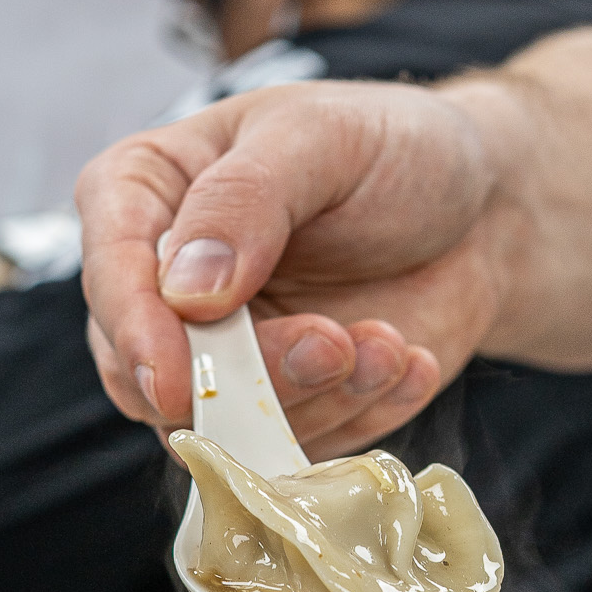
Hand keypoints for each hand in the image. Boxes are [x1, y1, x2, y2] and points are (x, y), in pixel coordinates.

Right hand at [77, 79, 507, 458]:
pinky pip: (291, 451)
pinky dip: (357, 414)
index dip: (135, 333)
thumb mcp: (322, 139)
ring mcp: (220, 360)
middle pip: (149, 374)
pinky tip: (404, 358)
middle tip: (336, 342)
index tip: (175, 380)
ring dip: (317, 397)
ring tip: (388, 343)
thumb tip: (186, 291)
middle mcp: (164, 288)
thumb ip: (247, 200)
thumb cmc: (394, 150)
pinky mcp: (278, 411)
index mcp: (145, 194)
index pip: (108, 272)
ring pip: (222, 428)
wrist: (484, 215)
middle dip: (246, 381)